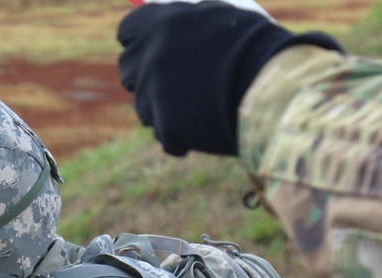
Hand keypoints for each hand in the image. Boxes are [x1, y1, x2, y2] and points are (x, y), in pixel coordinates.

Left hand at [117, 1, 339, 155]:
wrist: (278, 83)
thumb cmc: (256, 44)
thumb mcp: (218, 15)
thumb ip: (182, 16)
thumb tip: (152, 8)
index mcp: (160, 22)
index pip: (127, 31)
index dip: (141, 41)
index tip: (154, 48)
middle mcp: (149, 55)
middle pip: (127, 70)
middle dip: (146, 76)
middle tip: (178, 82)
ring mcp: (154, 93)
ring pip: (144, 106)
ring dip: (164, 108)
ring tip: (202, 103)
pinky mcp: (166, 126)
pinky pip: (166, 136)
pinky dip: (184, 135)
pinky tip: (210, 125)